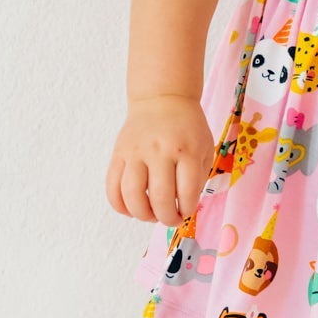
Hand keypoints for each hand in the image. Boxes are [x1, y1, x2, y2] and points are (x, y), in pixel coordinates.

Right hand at [105, 95, 214, 227]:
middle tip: (170, 219)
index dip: (186, 210)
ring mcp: (136, 152)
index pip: (186, 192)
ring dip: (142, 214)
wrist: (162, 98)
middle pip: (160, 198)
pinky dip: (120, 205)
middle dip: (166, 218)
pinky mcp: (119, 153)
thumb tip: (184, 208)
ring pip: (132, 195)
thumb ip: (198, 177)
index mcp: (187, 150)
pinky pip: (112, 186)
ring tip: (150, 215)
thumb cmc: (187, 127)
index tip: (186, 212)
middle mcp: (160, 151)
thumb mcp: (204, 147)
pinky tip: (131, 209)